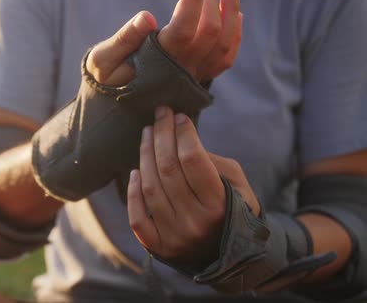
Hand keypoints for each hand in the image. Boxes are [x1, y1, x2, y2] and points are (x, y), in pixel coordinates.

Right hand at [87, 0, 241, 86]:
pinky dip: (235, 35)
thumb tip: (147, 17)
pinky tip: (236, 15)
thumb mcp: (103, 60)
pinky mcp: (198, 77)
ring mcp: (193, 76)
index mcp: (158, 63)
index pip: (184, 28)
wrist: (115, 107)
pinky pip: (225, 58)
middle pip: (210, 32)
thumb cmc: (107, 79)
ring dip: (232, 12)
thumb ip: (123, 39)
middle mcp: (181, 71)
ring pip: (224, 45)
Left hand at [127, 106, 259, 264]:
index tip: (179, 116)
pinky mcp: (158, 247)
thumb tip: (181, 138)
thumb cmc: (234, 209)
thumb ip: (212, 162)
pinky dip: (133, 192)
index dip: (183, 133)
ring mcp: (174, 237)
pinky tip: (135, 171)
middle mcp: (195, 222)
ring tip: (148, 134)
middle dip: (162, 136)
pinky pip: (137, 217)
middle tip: (159, 114)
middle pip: (168, 169)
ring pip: (151, 187)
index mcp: (219, 205)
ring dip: (145, 155)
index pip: (193, 160)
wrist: (230, 255)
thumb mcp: (236, 183)